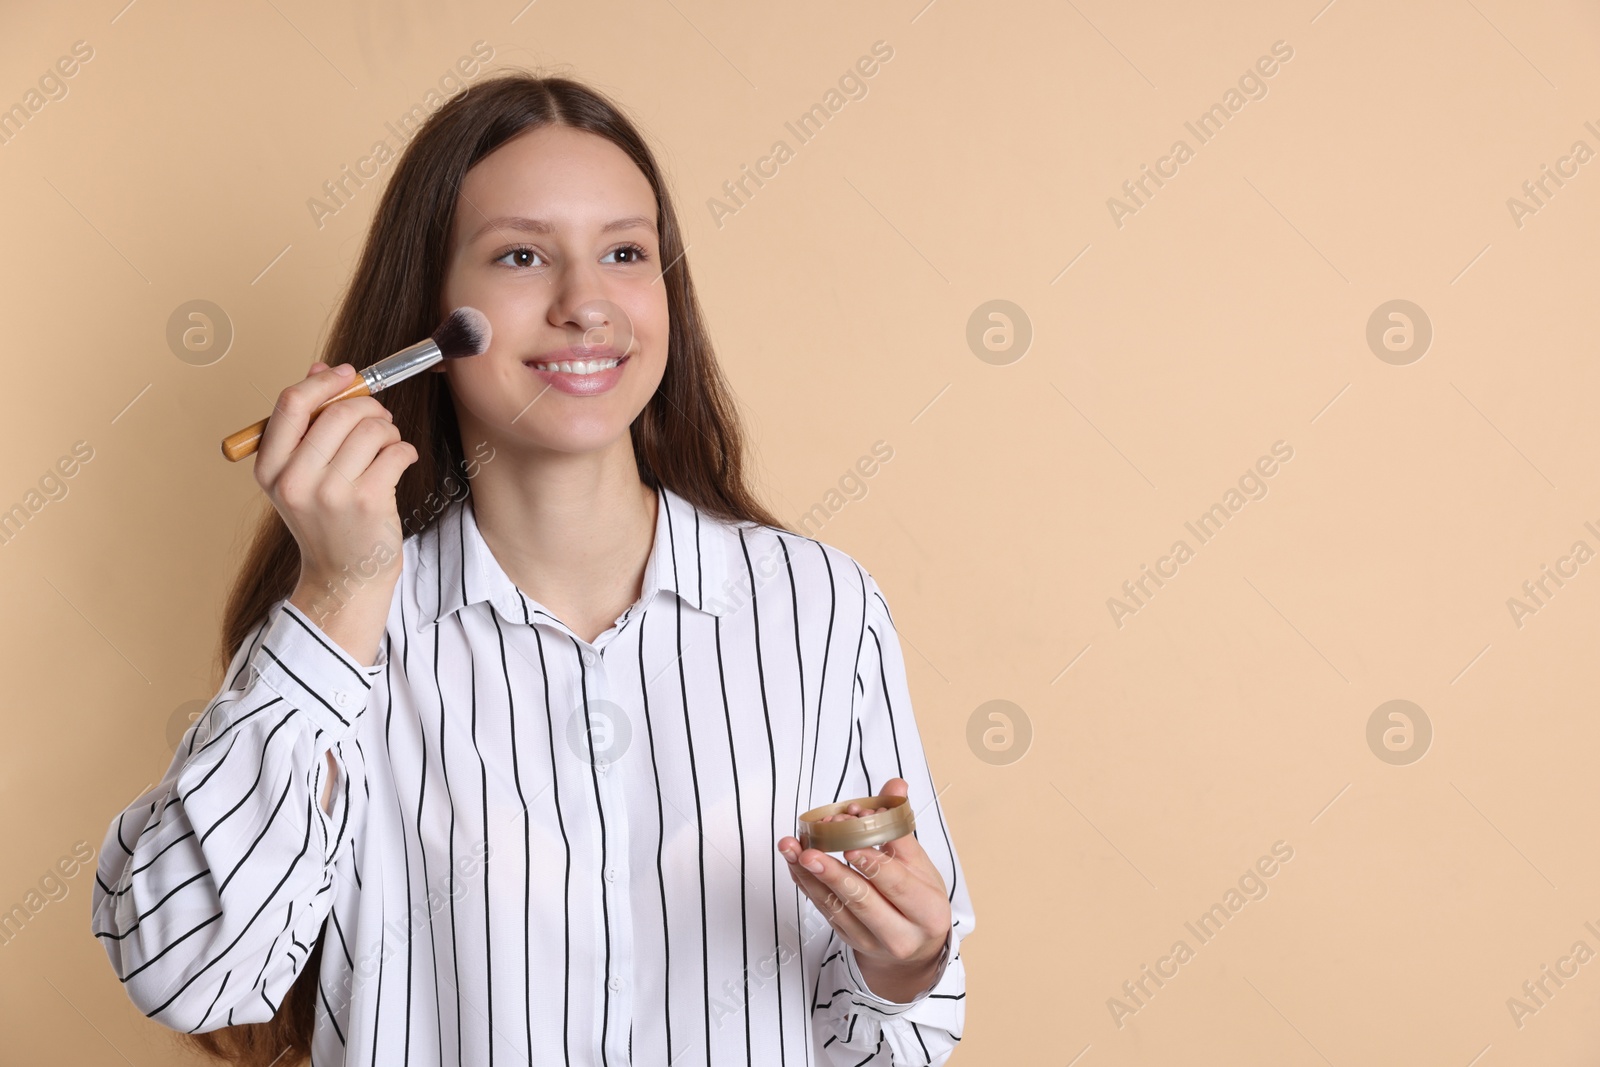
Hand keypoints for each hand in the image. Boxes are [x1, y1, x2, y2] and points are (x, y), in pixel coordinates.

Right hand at [255, 362, 416, 662]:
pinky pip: (396, 451)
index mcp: (269, 468)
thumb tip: (321, 369)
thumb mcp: (302, 473)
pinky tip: (398, 463)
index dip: (325, 382)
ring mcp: (330, 494)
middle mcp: (294, 480)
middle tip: (379, 420)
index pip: (291, 404)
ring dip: (389, 431)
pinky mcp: (366, 502)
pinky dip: (404, 451)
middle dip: (368, 407)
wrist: (344, 575)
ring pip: (372, 429)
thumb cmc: (327, 518)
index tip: (347, 374)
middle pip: (338, 412)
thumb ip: (307, 422)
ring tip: (387, 447)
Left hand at [777, 778, 951, 1001]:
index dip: (874, 862)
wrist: (914, 947)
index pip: (898, 884)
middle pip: (863, 900)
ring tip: (793, 850)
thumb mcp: (921, 864)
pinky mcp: (848, 939)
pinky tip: (795, 863)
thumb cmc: (919, 898)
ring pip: (837, 907)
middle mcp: (901, 934)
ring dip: (811, 876)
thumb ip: (901, 826)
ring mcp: (871, 941)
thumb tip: (894, 786)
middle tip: (810, 851)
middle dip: (834, 873)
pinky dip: (807, 884)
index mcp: (928, 912)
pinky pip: (824, 910)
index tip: (851, 843)